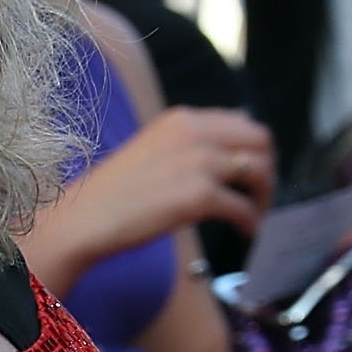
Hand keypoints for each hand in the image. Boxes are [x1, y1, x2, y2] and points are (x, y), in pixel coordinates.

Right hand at [32, 106, 275, 292]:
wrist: (84, 217)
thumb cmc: (112, 192)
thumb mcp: (153, 150)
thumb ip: (189, 145)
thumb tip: (230, 153)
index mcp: (181, 119)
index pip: (242, 122)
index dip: (254, 149)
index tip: (252, 172)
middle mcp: (194, 133)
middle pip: (260, 142)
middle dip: (268, 170)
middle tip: (260, 195)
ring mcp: (198, 163)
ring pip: (259, 173)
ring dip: (264, 197)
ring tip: (256, 215)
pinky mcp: (199, 196)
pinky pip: (244, 207)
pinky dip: (251, 222)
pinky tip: (246, 231)